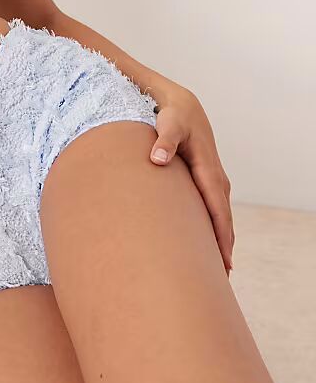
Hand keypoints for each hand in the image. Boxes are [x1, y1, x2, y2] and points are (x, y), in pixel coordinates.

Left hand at [148, 88, 233, 276]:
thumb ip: (163, 140)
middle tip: (222, 279)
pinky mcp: (203, 178)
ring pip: (220, 215)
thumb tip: (158, 159)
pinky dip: (214, 225)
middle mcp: (214, 176)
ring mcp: (211, 177)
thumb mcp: (167, 123)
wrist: (180, 103)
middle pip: (223, 218)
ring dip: (220, 239)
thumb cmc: (172, 114)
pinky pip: (213, 207)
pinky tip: (207, 241)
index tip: (222, 260)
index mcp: (207, 168)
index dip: (220, 235)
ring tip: (218, 268)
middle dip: (224, 247)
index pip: (216, 208)